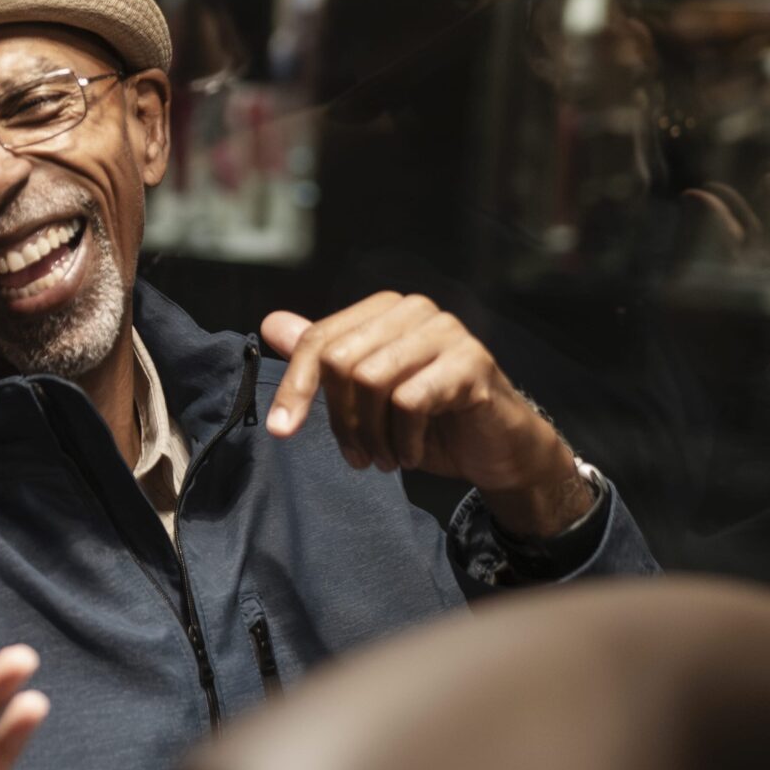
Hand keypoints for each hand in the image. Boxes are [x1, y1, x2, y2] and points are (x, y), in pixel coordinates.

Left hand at [263, 294, 589, 537]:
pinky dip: (403, 440)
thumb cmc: (430, 421)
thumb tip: (271, 324)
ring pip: (371, 380)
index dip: (295, 388)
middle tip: (355, 456)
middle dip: (340, 419)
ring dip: (371, 435)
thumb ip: (324, 358)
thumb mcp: (367, 395)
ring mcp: (446, 332)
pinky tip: (411, 455)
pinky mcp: (472, 362)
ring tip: (383, 459)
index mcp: (384, 310)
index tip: (282, 431)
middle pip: (340, 361)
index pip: (318, 341)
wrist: (498, 449)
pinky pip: (409, 401)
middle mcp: (414, 310)